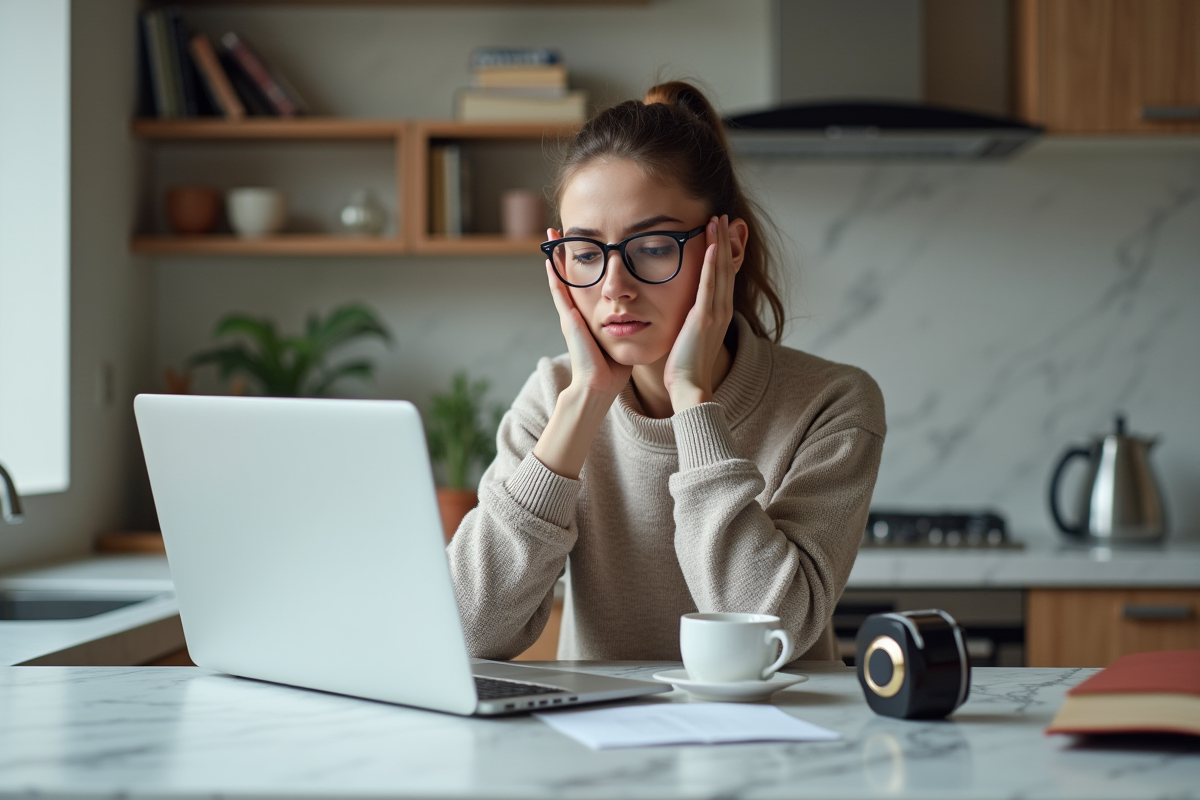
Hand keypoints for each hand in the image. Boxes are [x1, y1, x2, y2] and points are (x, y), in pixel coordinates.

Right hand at [543, 228, 632, 402]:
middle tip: (562, 231)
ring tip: (552, 235)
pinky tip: (550, 259)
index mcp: (590, 318)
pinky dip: (554, 276)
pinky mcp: (569, 321)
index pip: (587, 285)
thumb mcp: (623, 339)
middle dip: (566, 254)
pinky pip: (559, 294)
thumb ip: (630, 326)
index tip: (586, 244)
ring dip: (556, 257)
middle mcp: (577, 314)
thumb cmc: (613, 369)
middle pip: (571, 276)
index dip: (585, 265)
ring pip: (561, 280)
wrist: (599, 386)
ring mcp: (570, 317)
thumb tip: (647, 316)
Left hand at [663, 215, 739, 410]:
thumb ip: (689, 320)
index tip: (718, 231)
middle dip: (724, 239)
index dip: (721, 252)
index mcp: (717, 313)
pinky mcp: (704, 318)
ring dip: (719, 243)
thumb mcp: (689, 336)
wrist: (689, 387)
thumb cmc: (684, 367)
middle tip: (722, 215)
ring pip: (720, 271)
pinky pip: (709, 286)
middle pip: (725, 267)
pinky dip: (712, 265)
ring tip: (717, 220)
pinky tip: (712, 246)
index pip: (721, 275)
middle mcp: (721, 310)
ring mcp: (715, 313)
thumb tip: (683, 312)